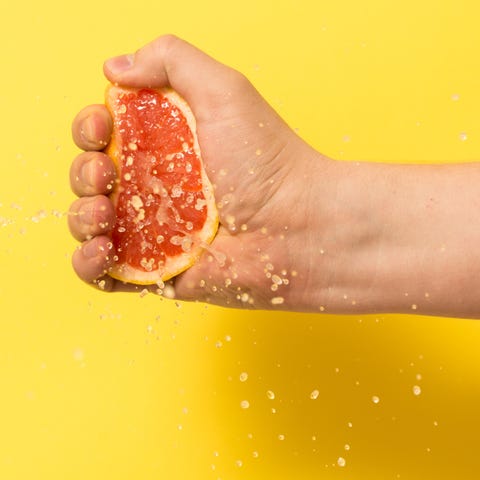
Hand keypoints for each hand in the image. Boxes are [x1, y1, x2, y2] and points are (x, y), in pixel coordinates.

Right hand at [68, 35, 333, 309]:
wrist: (298, 227)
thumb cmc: (266, 161)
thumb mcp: (223, 90)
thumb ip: (170, 60)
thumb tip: (114, 67)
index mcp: (163, 145)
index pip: (105, 134)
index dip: (90, 128)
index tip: (102, 128)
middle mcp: (155, 187)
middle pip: (90, 178)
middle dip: (84, 172)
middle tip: (108, 173)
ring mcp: (153, 231)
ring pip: (89, 224)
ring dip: (80, 216)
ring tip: (105, 213)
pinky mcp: (158, 272)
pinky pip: (103, 273)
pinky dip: (88, 263)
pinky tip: (103, 249)